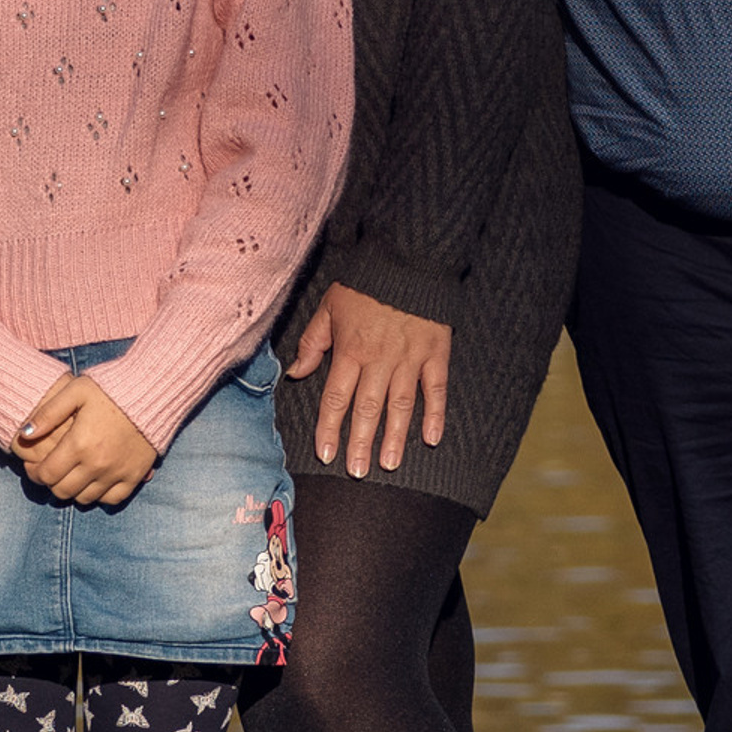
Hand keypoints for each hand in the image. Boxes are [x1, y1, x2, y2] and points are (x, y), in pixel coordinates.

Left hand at [15, 374, 157, 506]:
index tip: (34, 467)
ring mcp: (117, 473)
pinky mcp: (135, 475)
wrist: (152, 391)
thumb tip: (24, 434)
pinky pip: (112, 499)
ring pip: (85, 498)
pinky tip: (95, 482)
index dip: (35, 474)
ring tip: (71, 476)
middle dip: (52, 484)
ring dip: (74, 491)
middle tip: (51, 472)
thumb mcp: (74, 391)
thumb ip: (48, 414)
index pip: (47, 475)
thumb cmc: (109, 388)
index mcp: (78, 444)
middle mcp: (96, 464)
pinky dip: (100, 496)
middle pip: (63, 491)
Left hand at [288, 282, 451, 475]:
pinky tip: (432, 439)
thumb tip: (296, 373)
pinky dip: (435, 414)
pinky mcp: (436, 352)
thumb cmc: (363, 285)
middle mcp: (379, 360)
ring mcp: (410, 358)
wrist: (406, 259)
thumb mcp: (328, 307)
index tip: (326, 454)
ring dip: (395, 437)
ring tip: (390, 464)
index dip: (330, 429)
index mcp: (350, 351)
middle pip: (367, 408)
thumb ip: (312, 342)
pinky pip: (436, 388)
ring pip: (401, 405)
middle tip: (358, 472)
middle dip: (360, 442)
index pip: (336, 398)